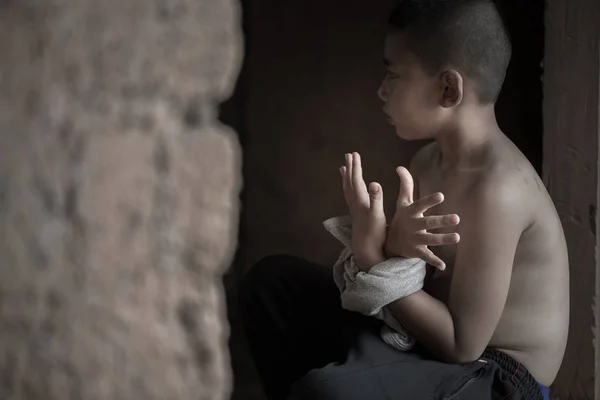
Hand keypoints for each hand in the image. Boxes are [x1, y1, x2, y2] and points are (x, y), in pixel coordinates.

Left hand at [341, 152, 385, 270]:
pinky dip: (349, 190)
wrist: (366, 252)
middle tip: (348, 155)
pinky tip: (351, 191)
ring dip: (346, 178)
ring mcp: (354, 211)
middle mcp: (355, 205)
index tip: (354, 154)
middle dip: (350, 168)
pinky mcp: (357, 217)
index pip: (357, 181)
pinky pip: (350, 198)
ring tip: (343, 169)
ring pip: (348, 190)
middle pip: (350, 183)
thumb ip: (376, 199)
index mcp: (361, 202)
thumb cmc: (374, 235)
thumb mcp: (377, 216)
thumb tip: (374, 183)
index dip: (356, 167)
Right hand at [385, 166, 459, 269]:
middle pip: (428, 223)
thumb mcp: (402, 203)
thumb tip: (400, 167)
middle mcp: (413, 226)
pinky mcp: (417, 251)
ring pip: (431, 240)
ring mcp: (415, 239)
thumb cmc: (401, 219)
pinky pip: (427, 257)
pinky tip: (444, 266)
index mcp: (411, 213)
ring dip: (443, 239)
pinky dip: (434, 262)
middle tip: (457, 218)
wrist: (390, 243)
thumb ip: (405, 185)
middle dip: (442, 221)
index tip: (441, 196)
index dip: (430, 201)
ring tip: (457, 237)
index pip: (420, 205)